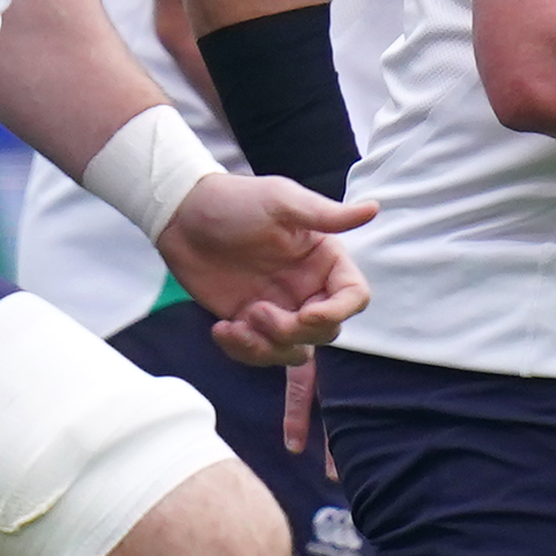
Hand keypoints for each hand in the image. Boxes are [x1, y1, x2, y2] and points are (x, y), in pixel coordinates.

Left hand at [162, 170, 376, 367]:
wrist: (181, 216)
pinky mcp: (249, 323)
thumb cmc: (234, 201)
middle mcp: (307, 287)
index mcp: (323, 260)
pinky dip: (242, 351)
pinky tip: (220, 328)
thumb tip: (373, 209)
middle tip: (258, 311)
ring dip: (268, 347)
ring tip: (237, 322)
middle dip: (293, 331)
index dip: (338, 313)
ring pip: (296, 351)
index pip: (354, 297)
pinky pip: (260, 354)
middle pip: (326, 331)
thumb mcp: (281, 201)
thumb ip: (326, 214)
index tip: (306, 316)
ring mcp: (279, 308)